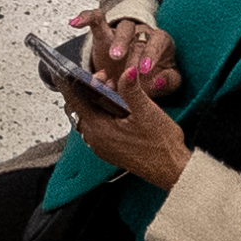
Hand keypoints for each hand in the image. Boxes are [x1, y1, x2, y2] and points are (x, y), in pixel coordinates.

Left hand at [52, 64, 188, 183]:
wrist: (171, 169)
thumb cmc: (160, 145)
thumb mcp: (147, 111)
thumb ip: (132, 90)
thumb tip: (126, 71)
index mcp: (99, 128)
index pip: (74, 101)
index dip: (71, 83)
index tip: (69, 70)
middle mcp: (95, 139)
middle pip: (78, 109)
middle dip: (86, 91)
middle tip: (104, 78)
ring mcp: (102, 146)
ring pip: (87, 118)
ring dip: (94, 103)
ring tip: (113, 90)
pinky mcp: (110, 150)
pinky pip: (96, 128)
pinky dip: (100, 114)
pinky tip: (117, 108)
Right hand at [73, 1, 173, 101]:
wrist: (137, 75)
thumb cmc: (154, 76)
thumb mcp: (167, 81)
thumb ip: (168, 81)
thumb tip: (158, 82)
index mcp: (159, 42)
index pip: (158, 41)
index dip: (151, 54)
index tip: (144, 69)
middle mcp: (142, 34)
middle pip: (137, 33)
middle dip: (131, 46)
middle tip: (123, 61)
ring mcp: (123, 34)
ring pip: (121, 28)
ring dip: (117, 40)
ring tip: (112, 56)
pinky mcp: (105, 35)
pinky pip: (97, 20)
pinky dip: (86, 17)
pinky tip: (75, 23)